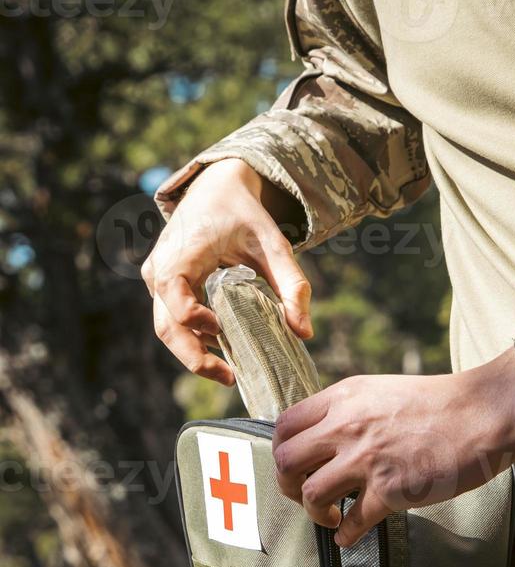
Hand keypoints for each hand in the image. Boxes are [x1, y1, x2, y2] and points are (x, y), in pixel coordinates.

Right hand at [142, 158, 310, 382]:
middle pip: (165, 326)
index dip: (196, 320)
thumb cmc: (243, 213)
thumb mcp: (273, 243)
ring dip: (195, 353)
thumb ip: (292, 284)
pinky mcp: (162, 288)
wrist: (216, 188)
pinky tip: (225, 347)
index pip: (175, 297)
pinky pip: (173, 320)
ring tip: (230, 370)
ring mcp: (156, 279)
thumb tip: (305, 333)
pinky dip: (195, 338)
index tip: (224, 331)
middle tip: (229, 378)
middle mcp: (159, 268)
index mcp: (180, 252)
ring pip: (166, 329)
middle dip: (194, 358)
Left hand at [272, 347, 514, 545]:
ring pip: (311, 494)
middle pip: (285, 461)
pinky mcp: (392, 489)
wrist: (485, 412)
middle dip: (288, 485)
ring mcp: (368, 458)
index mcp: (343, 398)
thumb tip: (322, 439)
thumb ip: (348, 411)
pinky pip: (353, 522)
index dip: (282, 452)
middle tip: (304, 495)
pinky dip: (346, 534)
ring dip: (315, 513)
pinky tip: (350, 535)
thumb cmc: (439, 403)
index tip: (295, 467)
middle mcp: (347, 426)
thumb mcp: (381, 391)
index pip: (284, 426)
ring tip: (331, 517)